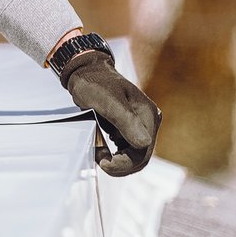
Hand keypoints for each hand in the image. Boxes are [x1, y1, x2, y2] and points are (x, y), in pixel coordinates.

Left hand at [60, 51, 160, 175]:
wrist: (86, 72)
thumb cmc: (95, 84)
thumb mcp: (108, 102)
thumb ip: (125, 121)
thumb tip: (144, 144)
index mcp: (148, 114)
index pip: (143, 150)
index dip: (124, 162)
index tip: (102, 162)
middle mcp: (149, 121)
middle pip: (141, 155)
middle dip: (121, 164)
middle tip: (99, 162)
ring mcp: (140, 124)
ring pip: (134, 154)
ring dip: (118, 160)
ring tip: (99, 155)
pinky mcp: (130, 127)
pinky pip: (127, 148)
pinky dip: (115, 154)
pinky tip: (103, 150)